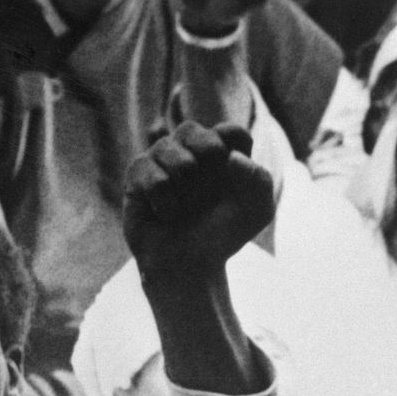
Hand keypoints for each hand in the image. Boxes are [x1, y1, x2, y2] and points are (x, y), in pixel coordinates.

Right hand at [124, 121, 274, 284]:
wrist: (189, 266)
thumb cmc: (221, 237)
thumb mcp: (257, 211)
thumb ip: (259, 179)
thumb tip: (232, 156)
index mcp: (222, 158)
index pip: (230, 132)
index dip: (232, 142)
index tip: (233, 167)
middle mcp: (190, 156)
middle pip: (190, 129)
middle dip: (203, 147)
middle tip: (206, 176)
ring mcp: (160, 166)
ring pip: (164, 145)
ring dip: (180, 171)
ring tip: (184, 203)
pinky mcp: (137, 179)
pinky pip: (145, 169)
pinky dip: (161, 194)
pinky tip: (165, 213)